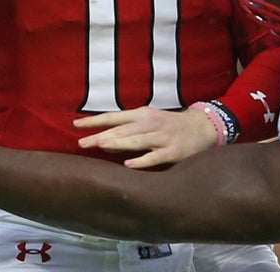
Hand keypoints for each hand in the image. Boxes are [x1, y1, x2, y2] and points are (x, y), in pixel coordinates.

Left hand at [75, 106, 216, 168]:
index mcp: (143, 114)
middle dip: (100, 136)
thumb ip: (129, 127)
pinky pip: (154, 157)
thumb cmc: (170, 125)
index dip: (95, 121)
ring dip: (117, 144)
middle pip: (121, 130)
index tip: (76, 125)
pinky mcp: (173, 152)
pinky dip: (141, 160)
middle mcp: (150, 124)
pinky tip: (128, 165)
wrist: (203, 127)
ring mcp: (162, 138)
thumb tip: (103, 137)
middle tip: (81, 143)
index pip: (114, 117)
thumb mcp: (150, 119)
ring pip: (136, 141)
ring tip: (100, 147)